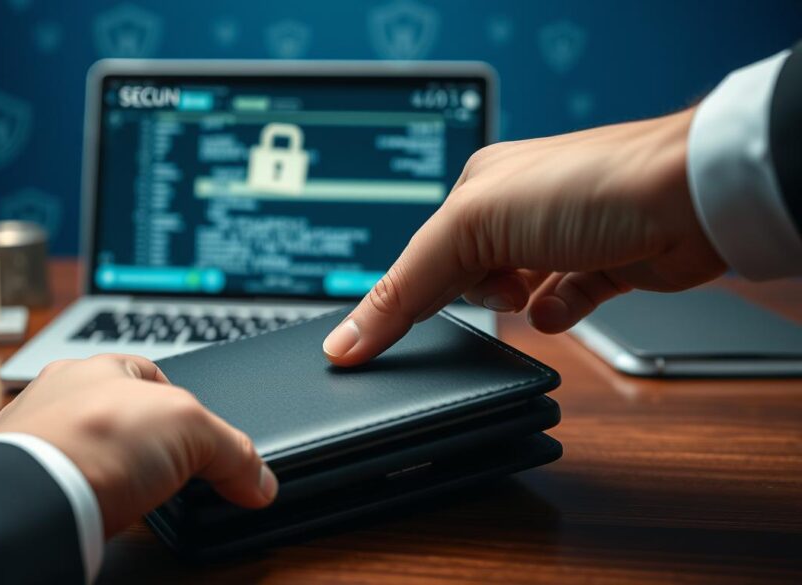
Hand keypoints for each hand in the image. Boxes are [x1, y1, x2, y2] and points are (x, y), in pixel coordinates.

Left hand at [0, 354, 277, 536]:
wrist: (32, 499)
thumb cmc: (95, 440)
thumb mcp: (192, 430)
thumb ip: (232, 451)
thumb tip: (259, 480)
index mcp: (98, 367)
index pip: (151, 375)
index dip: (182, 403)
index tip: (198, 434)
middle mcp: (58, 396)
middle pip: (116, 414)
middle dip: (142, 441)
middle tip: (170, 468)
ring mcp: (33, 440)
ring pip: (81, 448)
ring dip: (106, 469)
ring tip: (132, 494)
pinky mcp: (20, 484)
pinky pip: (59, 484)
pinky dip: (79, 497)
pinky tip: (96, 510)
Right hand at [323, 107, 725, 366]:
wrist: (692, 199)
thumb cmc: (587, 187)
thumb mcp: (471, 228)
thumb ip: (404, 286)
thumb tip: (346, 338)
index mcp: (479, 185)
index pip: (423, 253)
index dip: (401, 299)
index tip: (366, 349)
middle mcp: (520, 206)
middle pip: (467, 274)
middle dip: (473, 296)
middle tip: (488, 299)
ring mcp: (564, 236)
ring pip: (515, 290)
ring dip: (516, 305)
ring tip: (527, 299)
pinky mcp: (604, 263)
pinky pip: (565, 301)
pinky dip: (558, 312)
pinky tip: (559, 310)